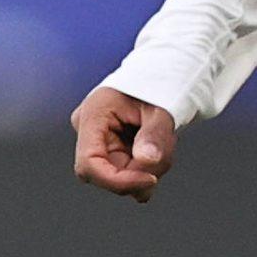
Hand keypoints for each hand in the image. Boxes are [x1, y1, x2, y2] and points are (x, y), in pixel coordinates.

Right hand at [70, 86, 175, 203]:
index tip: (150, 179)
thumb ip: (155, 134)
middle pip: (108, 174)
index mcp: (93, 115)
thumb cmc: (158, 84)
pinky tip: (160, 144)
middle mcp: (90, 132)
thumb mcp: (162, 106)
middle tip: (167, 145)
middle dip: (142, 170)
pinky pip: (131, 171)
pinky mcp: (114, 151)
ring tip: (166, 137)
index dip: (117, 181)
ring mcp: (101, 143)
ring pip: (123, 176)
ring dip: (152, 166)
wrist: (162, 75)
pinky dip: (151, 165)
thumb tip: (146, 161)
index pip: (89, 164)